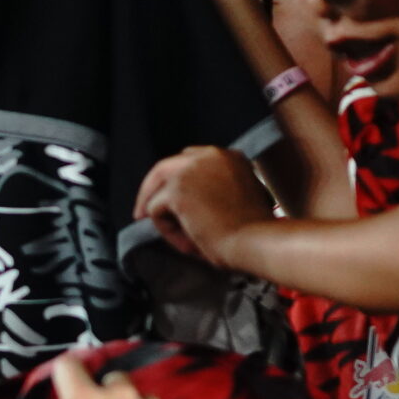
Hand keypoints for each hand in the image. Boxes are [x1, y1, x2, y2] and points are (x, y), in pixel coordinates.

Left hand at [135, 146, 273, 265]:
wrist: (257, 240)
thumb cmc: (255, 230)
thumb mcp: (241, 197)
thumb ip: (217, 189)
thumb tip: (187, 202)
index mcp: (229, 155)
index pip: (190, 160)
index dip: (176, 182)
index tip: (171, 201)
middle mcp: (209, 155)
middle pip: (164, 168)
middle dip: (151, 191)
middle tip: (142, 214)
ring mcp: (190, 170)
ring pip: (157, 191)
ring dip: (163, 217)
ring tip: (181, 239)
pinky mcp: (176, 190)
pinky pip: (154, 211)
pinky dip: (166, 231)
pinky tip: (188, 243)